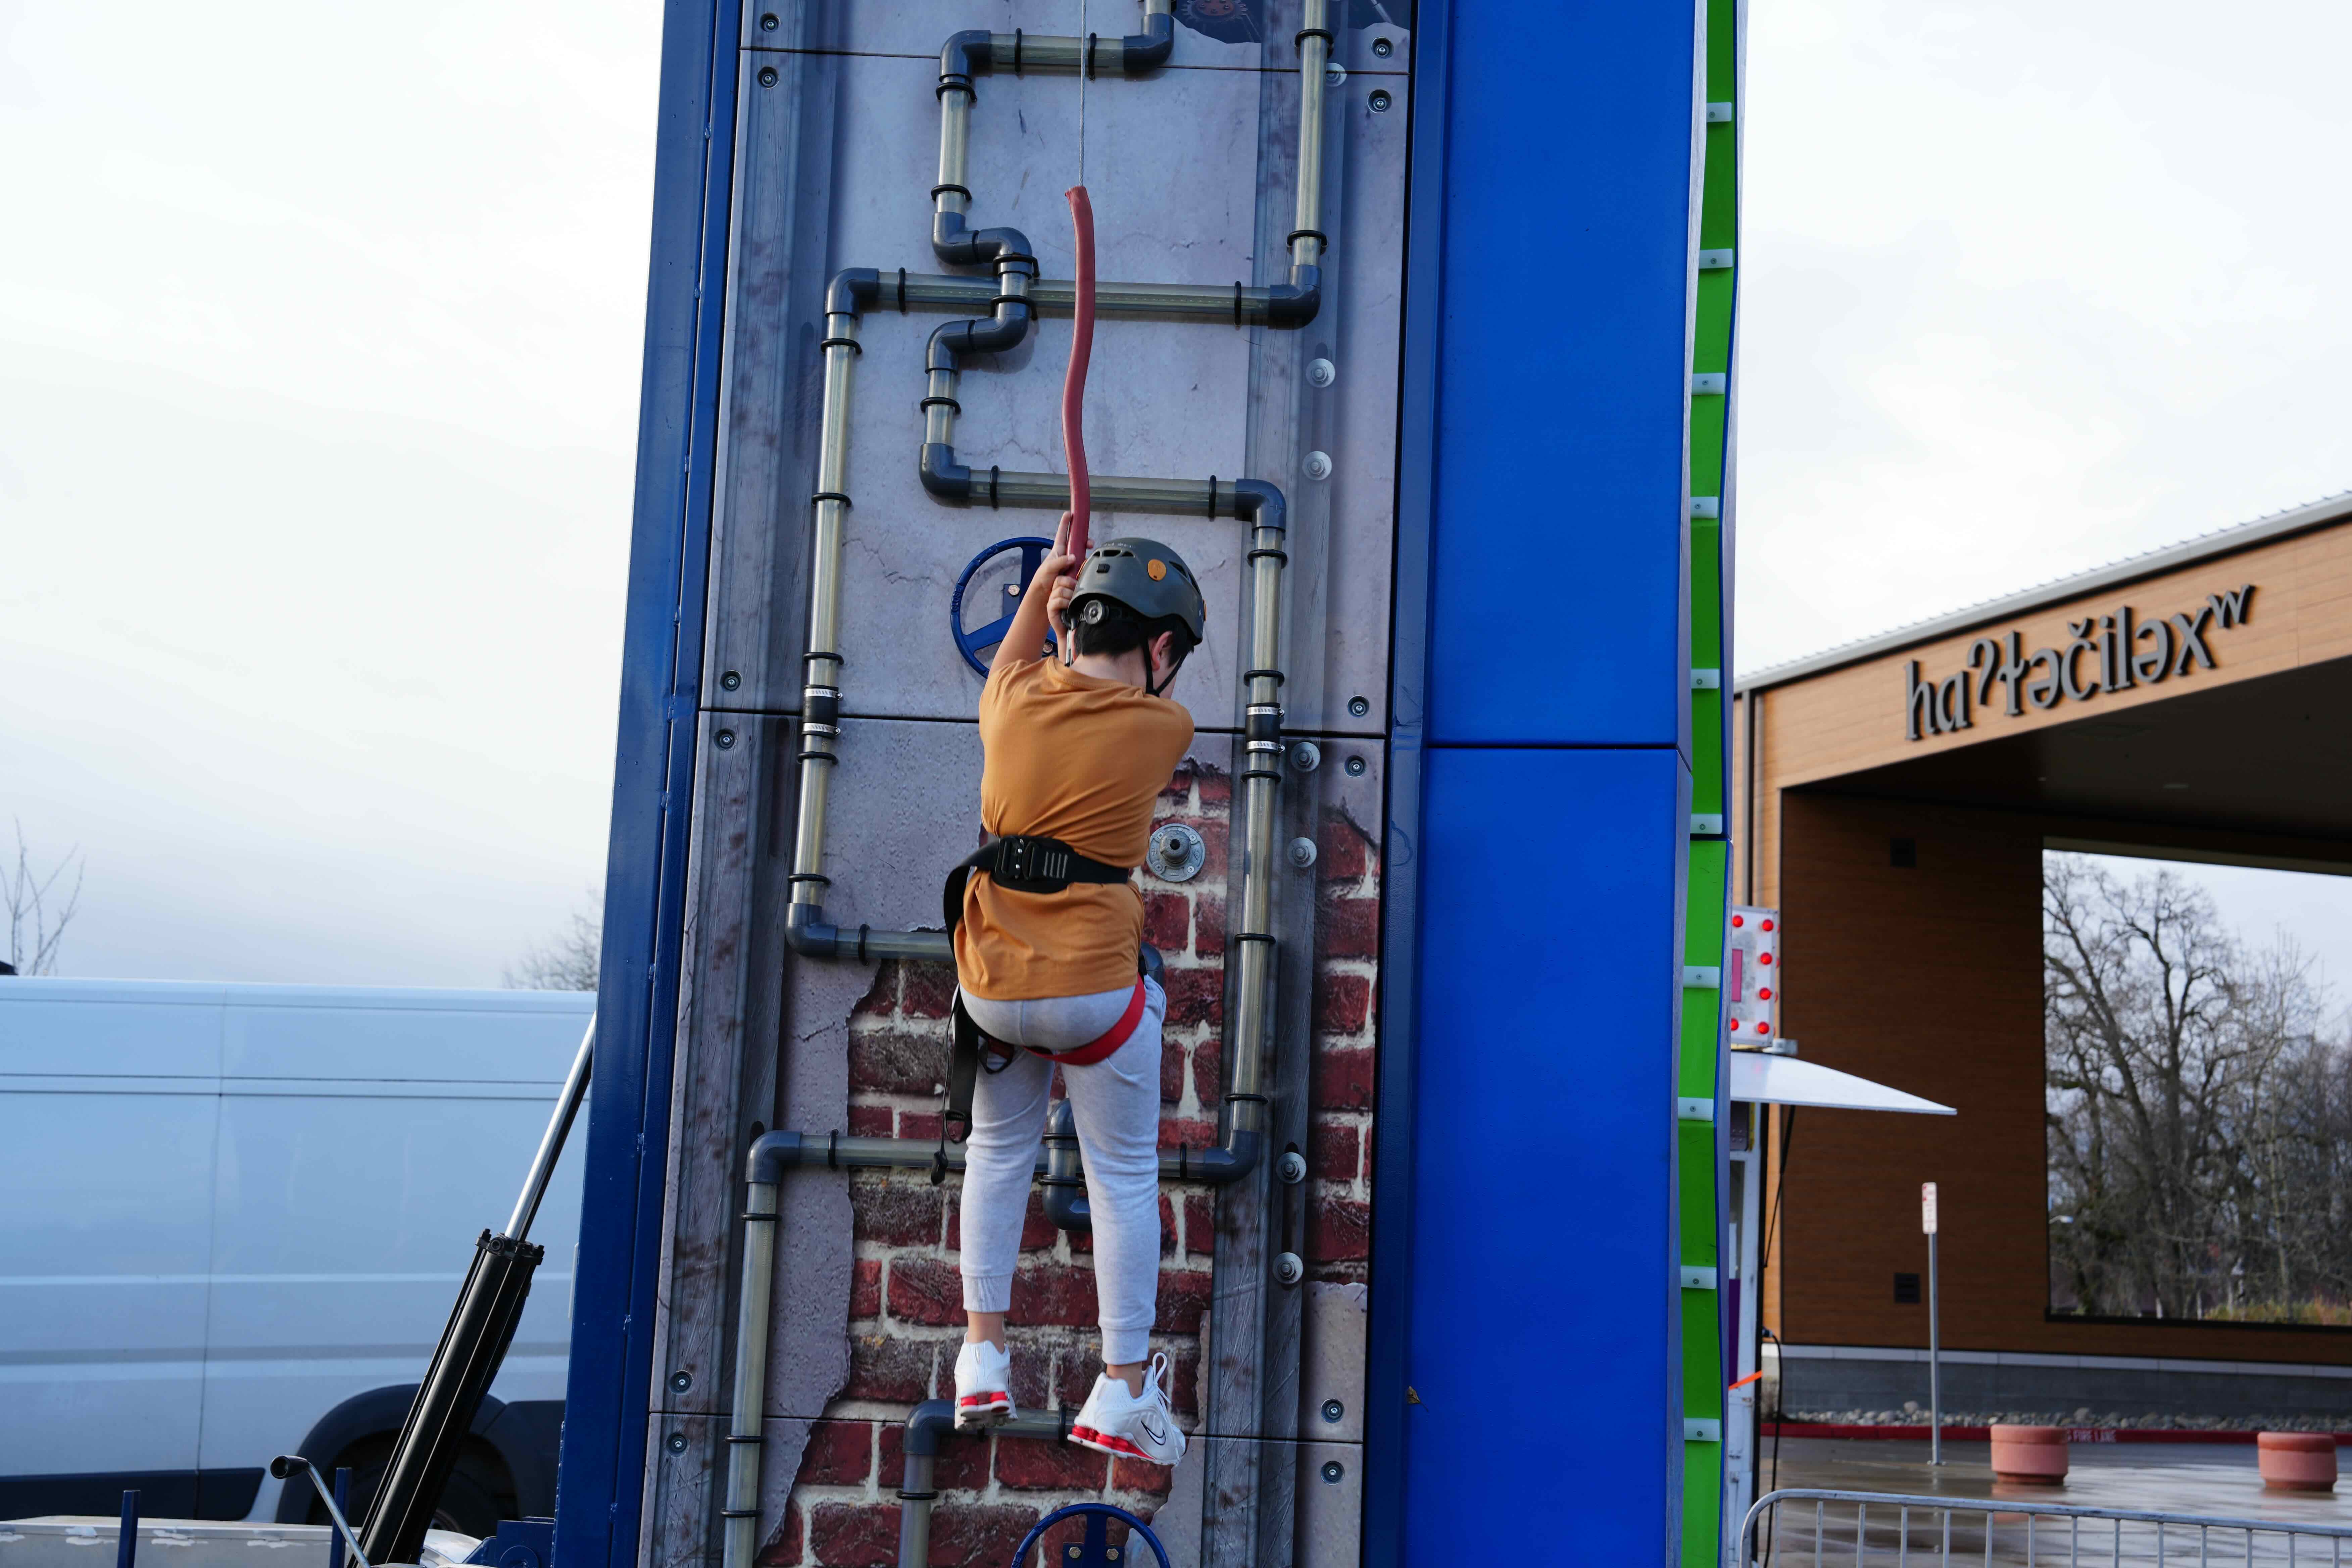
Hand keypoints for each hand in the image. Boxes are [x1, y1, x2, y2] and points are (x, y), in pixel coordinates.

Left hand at [1033, 512, 1079, 634]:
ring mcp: (1071, 564)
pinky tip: (1088, 566)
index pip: (1063, 533)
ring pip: (1082, 554)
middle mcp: (1065, 555)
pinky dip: (1087, 565)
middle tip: (1089, 542)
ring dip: (1087, 553)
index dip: (1066, 523)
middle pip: (1077, 543)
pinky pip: (1083, 566)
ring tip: (1089, 554)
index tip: (1069, 513)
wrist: (1045, 596)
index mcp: (1058, 550)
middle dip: (1084, 540)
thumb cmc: (1043, 580)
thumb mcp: (1048, 568)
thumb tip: (1073, 557)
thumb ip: (1060, 561)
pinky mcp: (1075, 573)